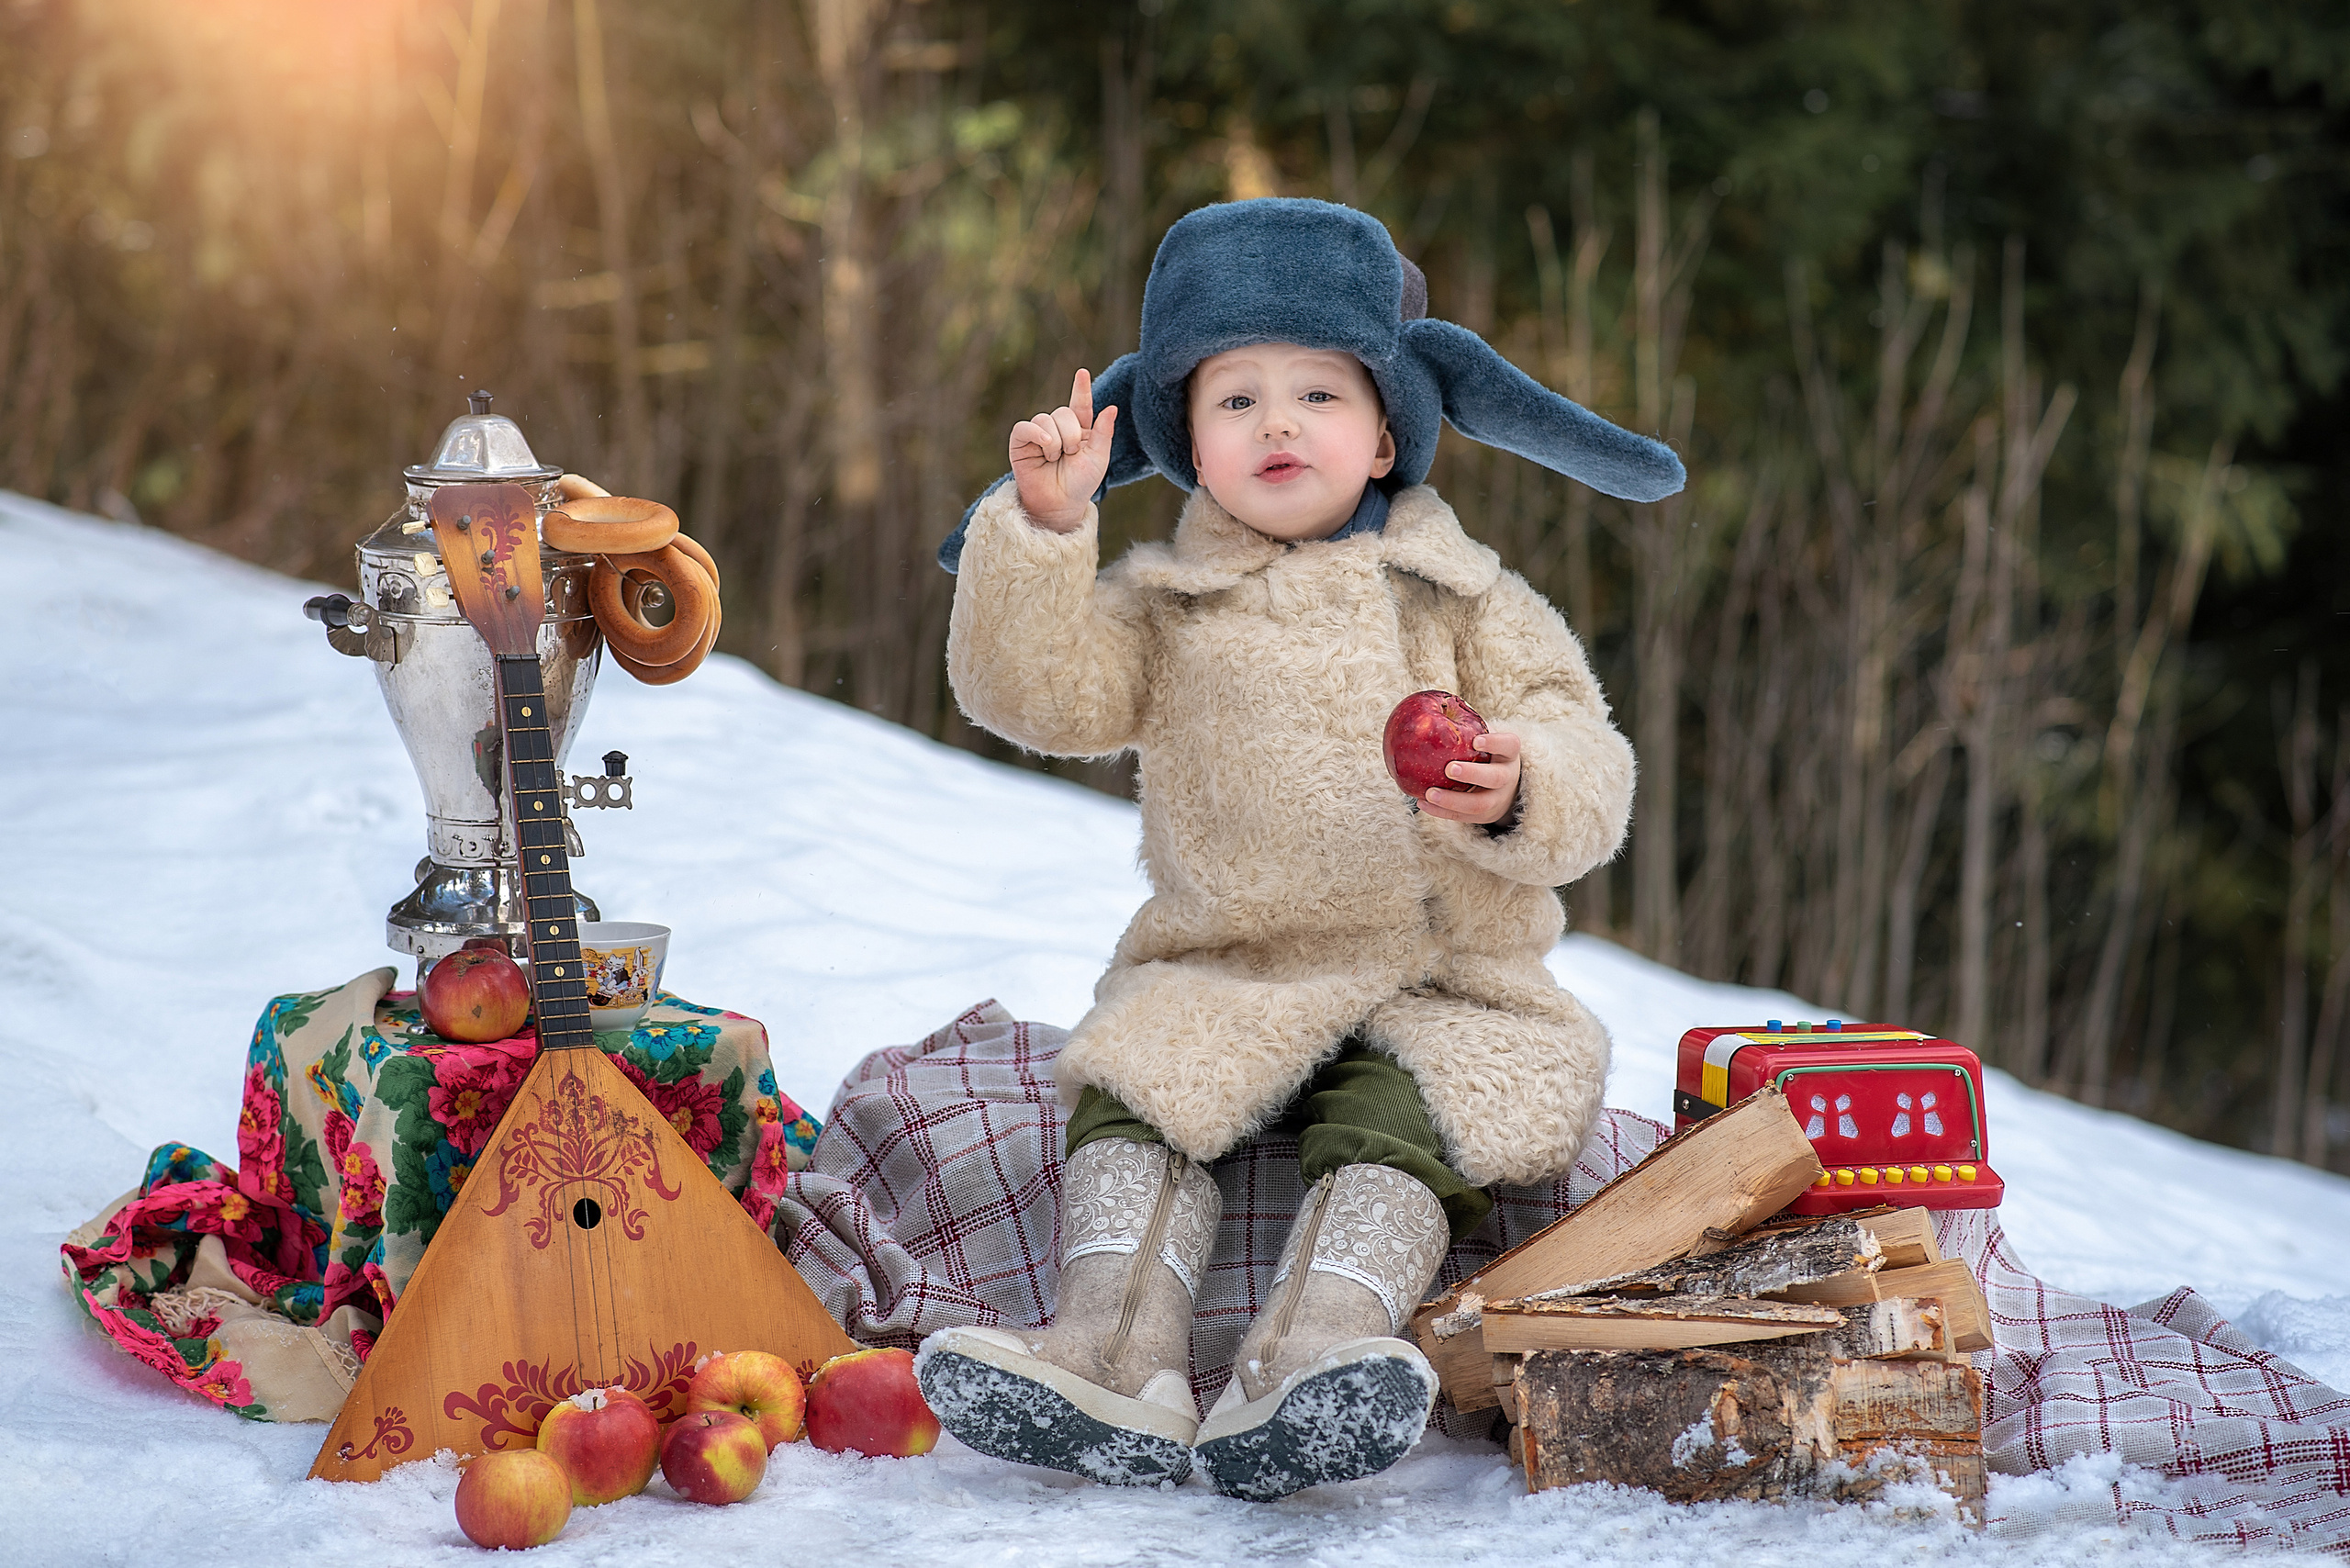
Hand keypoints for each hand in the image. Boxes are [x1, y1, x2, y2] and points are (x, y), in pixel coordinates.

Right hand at [1010, 368, 1119, 532]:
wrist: (1059, 504)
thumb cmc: (1080, 484)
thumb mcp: (1098, 459)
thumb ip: (1103, 434)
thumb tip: (1112, 408)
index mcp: (1079, 430)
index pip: (1080, 405)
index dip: (1081, 389)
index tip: (1082, 373)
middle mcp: (1058, 429)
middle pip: (1063, 412)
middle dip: (1071, 434)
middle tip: (1070, 455)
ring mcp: (1038, 434)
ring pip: (1045, 419)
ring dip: (1055, 440)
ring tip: (1055, 458)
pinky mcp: (1021, 442)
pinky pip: (1025, 427)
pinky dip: (1036, 433)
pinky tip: (1045, 445)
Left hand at [1421, 730, 1521, 825]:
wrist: (1501, 786)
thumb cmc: (1483, 754)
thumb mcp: (1482, 738)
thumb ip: (1464, 726)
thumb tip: (1427, 703)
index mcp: (1508, 753)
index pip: (1509, 744)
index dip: (1495, 743)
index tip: (1476, 740)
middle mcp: (1507, 777)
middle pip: (1496, 778)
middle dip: (1473, 774)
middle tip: (1450, 768)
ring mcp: (1497, 799)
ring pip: (1479, 804)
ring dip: (1453, 800)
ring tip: (1429, 793)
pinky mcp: (1484, 816)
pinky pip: (1463, 818)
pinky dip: (1441, 812)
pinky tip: (1422, 803)